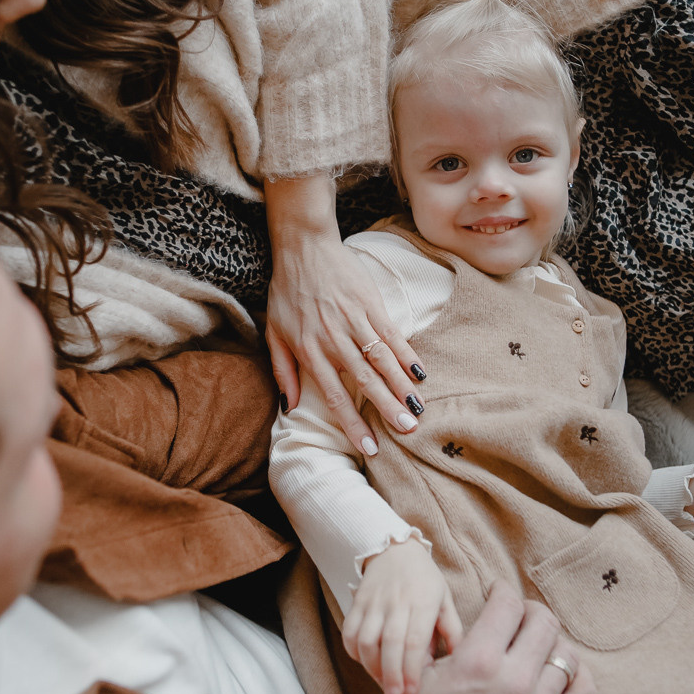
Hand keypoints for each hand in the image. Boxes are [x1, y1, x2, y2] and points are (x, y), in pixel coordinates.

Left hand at [264, 175, 426, 454]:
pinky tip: (420, 373)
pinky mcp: (368, 302)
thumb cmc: (286, 292)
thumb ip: (282, 371)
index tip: (371, 447)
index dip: (353, 423)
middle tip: (407, 431)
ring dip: (401, 385)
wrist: (303, 246)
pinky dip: (406, 353)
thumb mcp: (273, 332)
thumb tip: (289, 408)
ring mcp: (352, 319)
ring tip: (418, 408)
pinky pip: (390, 332)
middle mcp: (332, 338)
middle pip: (364, 380)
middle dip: (386, 408)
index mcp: (308, 350)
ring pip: (381, 358)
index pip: (334, 396)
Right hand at [342, 538, 462, 693]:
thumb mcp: (446, 600)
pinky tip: (366, 663)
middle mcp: (397, 602)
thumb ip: (453, 630)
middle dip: (392, 673)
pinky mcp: (357, 603)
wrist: (394, 550)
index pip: (414, 640)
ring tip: (383, 683)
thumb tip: (461, 661)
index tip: (413, 690)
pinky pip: (349, 632)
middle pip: (390, 643)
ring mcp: (374, 602)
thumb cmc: (425, 580)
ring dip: (372, 666)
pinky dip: (354, 652)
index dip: (412, 668)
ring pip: (365, 639)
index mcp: (423, 602)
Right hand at [383, 581, 597, 693]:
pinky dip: (578, 677)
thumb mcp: (413, 678)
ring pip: (565, 655)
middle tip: (519, 617)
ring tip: (536, 648)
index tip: (498, 594)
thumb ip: (435, 644)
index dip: (503, 591)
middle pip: (544, 622)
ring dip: (551, 645)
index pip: (508, 604)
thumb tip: (450, 621)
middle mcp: (514, 679)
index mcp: (477, 659)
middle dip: (531, 612)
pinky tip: (564, 675)